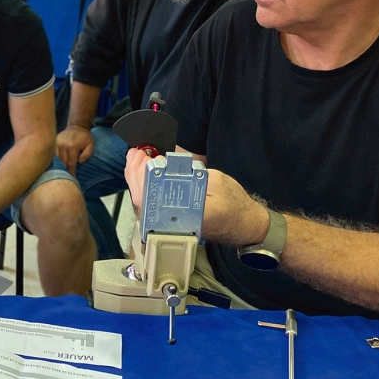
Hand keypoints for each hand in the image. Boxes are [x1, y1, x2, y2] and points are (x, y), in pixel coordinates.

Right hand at [56, 124, 94, 176]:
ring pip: (56, 159)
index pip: (71, 163)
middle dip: (64, 170)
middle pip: (62, 162)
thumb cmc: (84, 137)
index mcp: (73, 147)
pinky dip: (54, 160)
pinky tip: (55, 165)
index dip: (71, 171)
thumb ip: (87, 154)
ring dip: (58, 166)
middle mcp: (63, 146)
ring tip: (60, 173)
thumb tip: (79, 162)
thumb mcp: (90, 145)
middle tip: (65, 178)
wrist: (76, 126)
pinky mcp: (54, 142)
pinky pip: (53, 154)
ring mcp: (57, 144)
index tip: (72, 178)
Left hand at [124, 151, 268, 246]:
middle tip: (136, 154)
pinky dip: (143, 186)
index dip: (143, 177)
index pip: (153, 198)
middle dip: (135, 173)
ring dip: (136, 178)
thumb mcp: (217, 182)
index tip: (143, 160)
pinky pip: (150, 202)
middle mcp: (174, 223)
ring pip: (144, 201)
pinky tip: (143, 172)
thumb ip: (193, 174)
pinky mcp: (170, 219)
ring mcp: (170, 223)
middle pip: (142, 199)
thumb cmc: (234, 205)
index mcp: (186, 215)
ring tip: (137, 158)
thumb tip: (169, 166)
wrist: (243, 224)